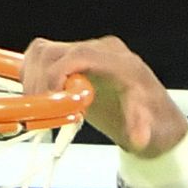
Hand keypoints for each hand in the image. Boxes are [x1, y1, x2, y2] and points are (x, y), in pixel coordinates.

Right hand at [21, 36, 187, 157]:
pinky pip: (43, 60)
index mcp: (121, 64)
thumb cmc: (154, 125)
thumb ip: (142, 129)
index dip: (57, 74)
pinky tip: (41, 101)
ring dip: (32, 78)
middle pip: (53, 50)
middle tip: (42, 111)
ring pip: (43, 52)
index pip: (80, 55)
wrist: (155, 122)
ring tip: (40, 108)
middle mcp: (101, 52)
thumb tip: (138, 137)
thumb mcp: (153, 132)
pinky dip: (33, 77)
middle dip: (39, 81)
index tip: (50, 101)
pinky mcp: (75, 64)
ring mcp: (87, 55)